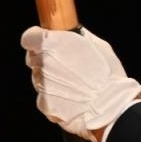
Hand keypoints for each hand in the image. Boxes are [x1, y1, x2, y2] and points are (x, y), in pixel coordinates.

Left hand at [20, 26, 140, 139]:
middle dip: (44, 60)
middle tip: (64, 66)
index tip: (43, 42)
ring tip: (74, 85)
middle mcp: (43, 63)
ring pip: (39, 79)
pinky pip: (44, 98)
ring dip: (50, 80)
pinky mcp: (44, 104)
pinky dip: (54, 98)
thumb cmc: (109, 76)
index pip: (29, 37)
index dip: (36, 39)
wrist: (111, 108)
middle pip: (33, 58)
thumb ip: (81, 37)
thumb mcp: (100, 46)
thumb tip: (76, 33)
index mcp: (52, 44)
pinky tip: (72, 99)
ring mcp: (42, 85)